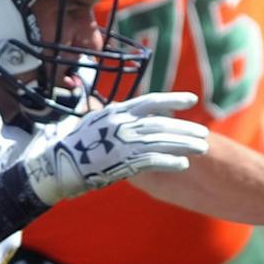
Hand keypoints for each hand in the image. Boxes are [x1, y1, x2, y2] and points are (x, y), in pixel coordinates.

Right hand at [23, 91, 210, 205]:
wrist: (59, 164)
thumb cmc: (76, 143)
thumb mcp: (94, 120)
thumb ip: (116, 116)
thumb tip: (131, 111)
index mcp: (117, 111)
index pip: (151, 101)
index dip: (173, 99)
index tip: (192, 100)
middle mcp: (122, 124)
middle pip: (162, 124)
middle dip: (185, 129)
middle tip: (204, 134)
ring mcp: (123, 143)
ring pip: (162, 141)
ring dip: (185, 145)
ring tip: (202, 148)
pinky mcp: (123, 162)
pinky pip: (153, 160)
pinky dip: (170, 162)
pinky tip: (184, 164)